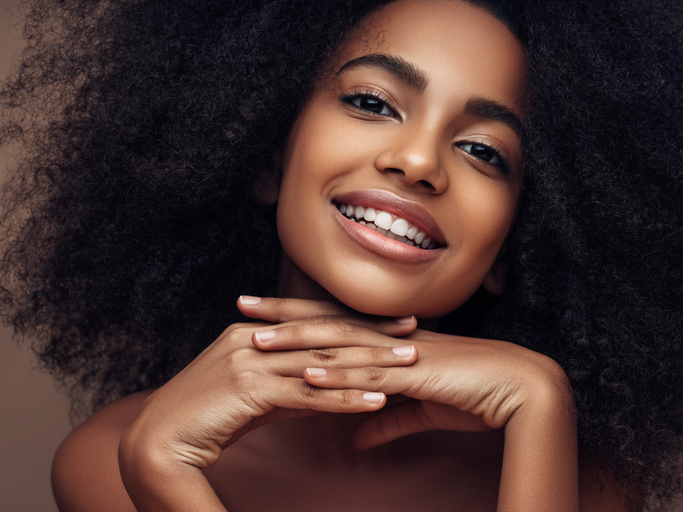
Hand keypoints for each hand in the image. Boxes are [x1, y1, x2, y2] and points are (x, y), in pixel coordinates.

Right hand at [120, 296, 417, 469]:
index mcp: (250, 333)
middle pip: (323, 334)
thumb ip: (282, 387)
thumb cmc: (203, 420)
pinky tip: (375, 399)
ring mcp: (250, 360)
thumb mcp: (249, 396)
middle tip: (413, 330)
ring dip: (369, 362)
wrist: (156, 443)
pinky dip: (345, 396)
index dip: (353, 321)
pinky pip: (308, 393)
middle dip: (371, 333)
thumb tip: (316, 388)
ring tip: (409, 363)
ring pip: (322, 360)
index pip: (312, 322)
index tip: (389, 321)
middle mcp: (251, 338)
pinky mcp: (250, 388)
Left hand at [247, 306, 577, 511]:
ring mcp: (399, 353)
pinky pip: (369, 375)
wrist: (520, 388)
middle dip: (280, 313)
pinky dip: (337, 377)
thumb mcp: (420, 409)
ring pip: (339, 344)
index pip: (332, 321)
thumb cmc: (474, 393)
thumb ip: (385, 419)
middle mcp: (387, 339)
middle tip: (241, 304)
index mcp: (387, 341)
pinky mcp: (416, 375)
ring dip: (296, 342)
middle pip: (324, 321)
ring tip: (256, 340)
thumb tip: (354, 435)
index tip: (260, 312)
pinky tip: (307, 378)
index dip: (294, 315)